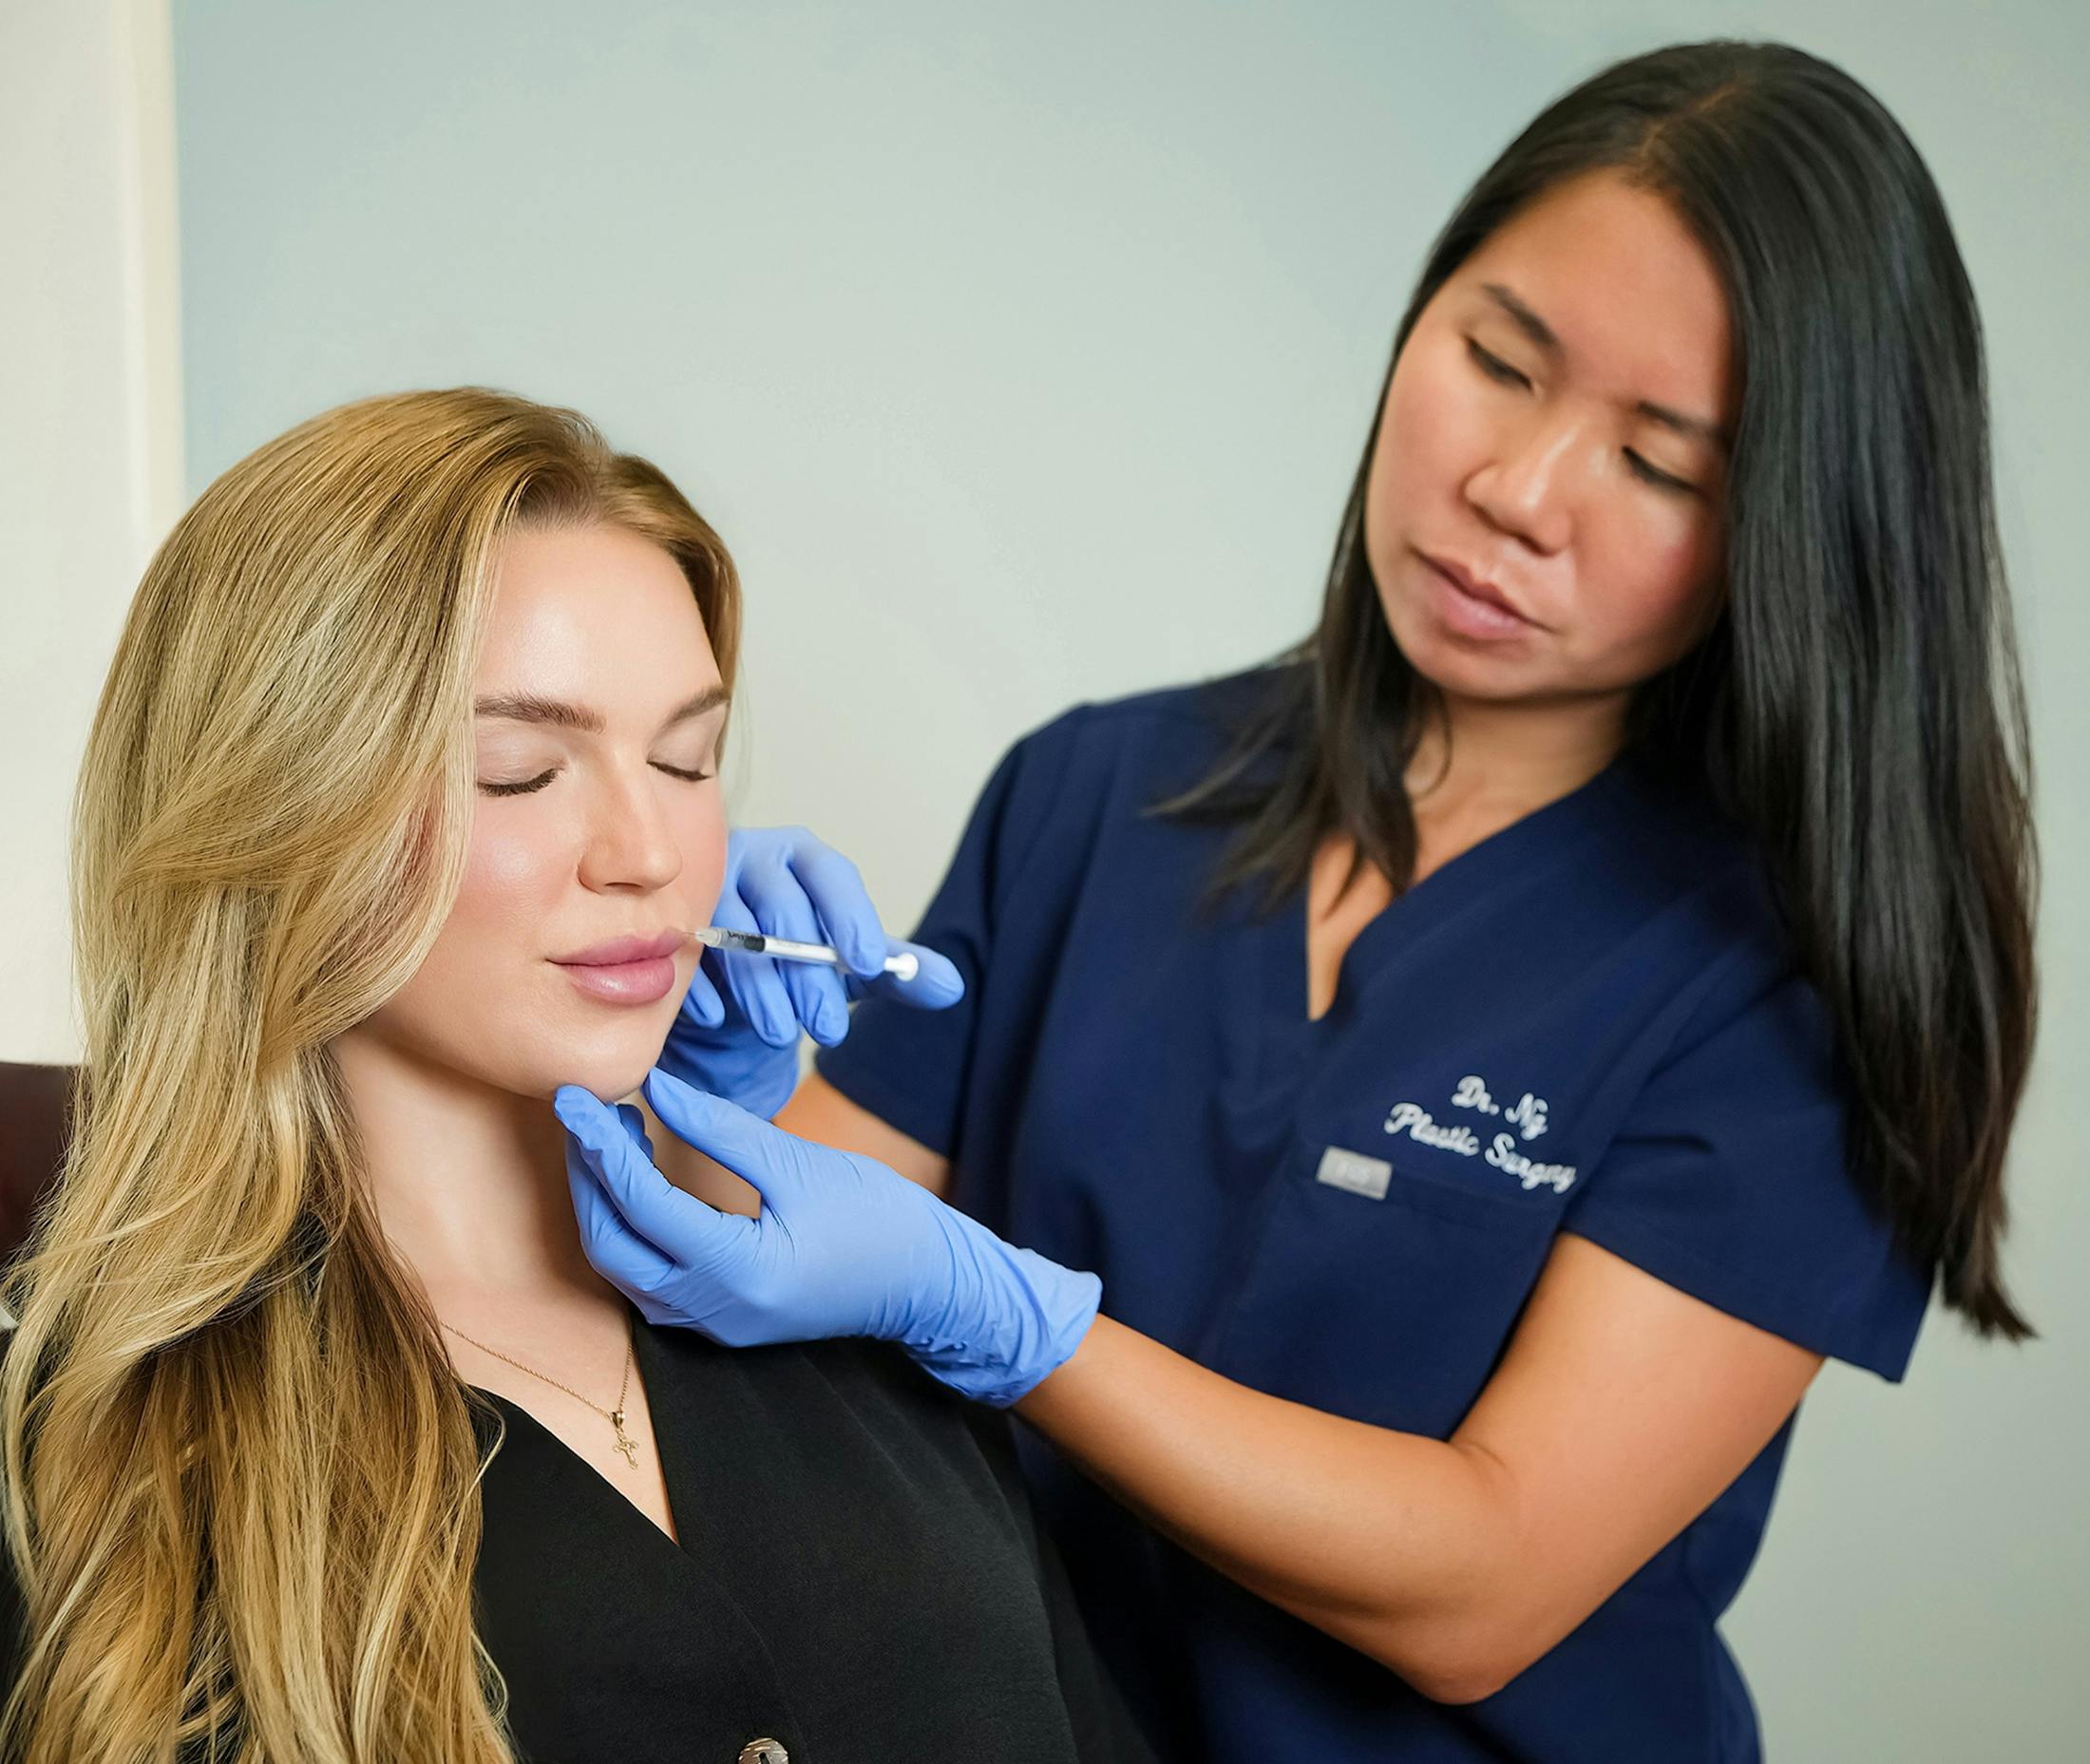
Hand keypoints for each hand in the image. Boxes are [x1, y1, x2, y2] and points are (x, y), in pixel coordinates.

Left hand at [557, 1069, 1100, 1406]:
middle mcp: (716, 1310)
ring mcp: (717, 1324)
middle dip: (589, 1178)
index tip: (575, 1097)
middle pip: (613, 1245)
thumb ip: (723, 1129)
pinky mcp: (723, 1319)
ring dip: (605, 1205)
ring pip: (624, 1269)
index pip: (642, 1204)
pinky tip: (637, 1182)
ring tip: (609, 1139)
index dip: (600, 1145)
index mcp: (738, 1271)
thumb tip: (656, 1090)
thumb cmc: (880, 1219)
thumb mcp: (802, 1163)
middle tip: (584, 1114)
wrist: (928, 1284)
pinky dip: (631, 1231)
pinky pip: (650, 1280)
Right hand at [661, 825, 962, 1117]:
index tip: (873, 966)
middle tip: (829, 1028)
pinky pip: (682, 951)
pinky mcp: (664, 922)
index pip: (832, 876)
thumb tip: (951, 986)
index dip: (853, 919)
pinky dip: (703, 987)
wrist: (731, 994)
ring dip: (759, 985)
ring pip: (732, 927)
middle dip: (807, 971)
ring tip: (781, 1034)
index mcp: (803, 856)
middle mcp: (751, 856)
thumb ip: (902, 973)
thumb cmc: (800, 965)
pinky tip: (720, 1021)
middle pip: (782, 904)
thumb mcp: (855, 970)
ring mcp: (701, 884)